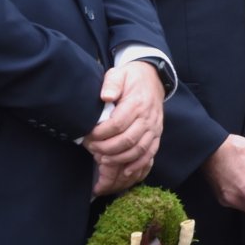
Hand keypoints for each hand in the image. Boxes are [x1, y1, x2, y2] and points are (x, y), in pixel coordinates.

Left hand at [84, 62, 164, 192]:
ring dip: (119, 158)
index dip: (100, 133)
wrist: (153, 77)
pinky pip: (151, 153)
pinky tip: (126, 170)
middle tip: (91, 148)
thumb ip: (111, 84)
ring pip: (139, 149)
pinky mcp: (157, 134)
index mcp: (137, 104)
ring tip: (102, 158)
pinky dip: (139, 164)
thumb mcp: (119, 74)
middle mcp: (148, 118)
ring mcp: (154, 127)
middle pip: (127, 140)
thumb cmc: (131, 78)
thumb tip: (105, 96)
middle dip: (106, 148)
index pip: (117, 124)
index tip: (87, 135)